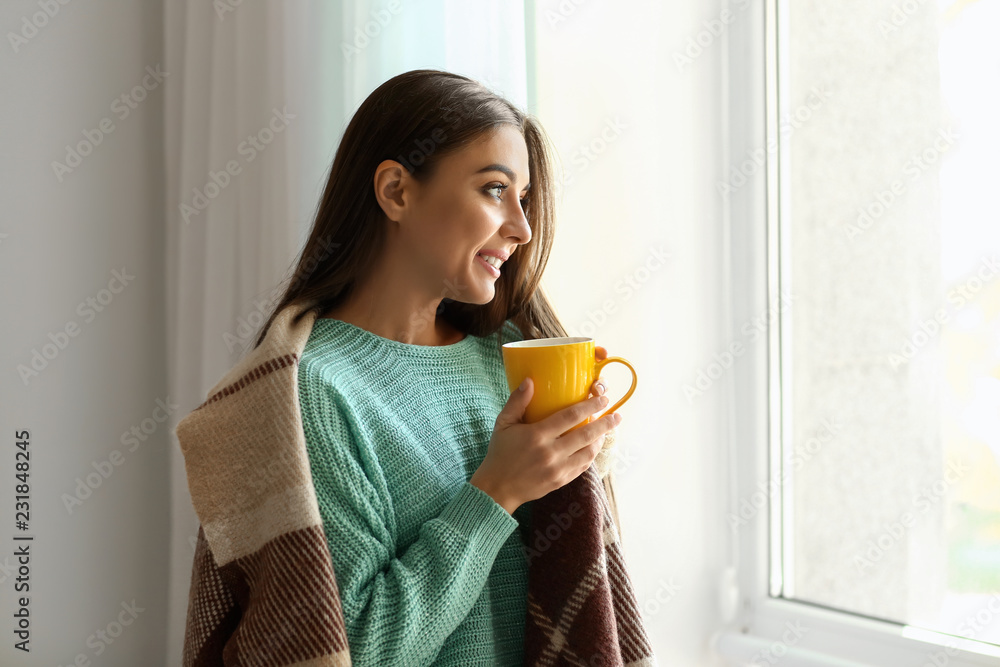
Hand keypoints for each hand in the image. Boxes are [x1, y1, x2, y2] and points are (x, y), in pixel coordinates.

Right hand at [470, 376, 621, 513]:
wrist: (497, 488)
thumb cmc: (499, 452)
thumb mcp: (503, 424)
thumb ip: (517, 401)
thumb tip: (530, 380)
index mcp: (536, 435)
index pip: (570, 416)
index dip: (590, 405)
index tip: (603, 398)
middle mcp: (550, 453)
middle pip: (586, 434)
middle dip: (605, 423)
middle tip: (617, 415)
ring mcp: (557, 469)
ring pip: (589, 452)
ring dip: (601, 440)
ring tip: (608, 429)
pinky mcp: (561, 481)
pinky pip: (583, 466)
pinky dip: (591, 454)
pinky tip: (594, 446)